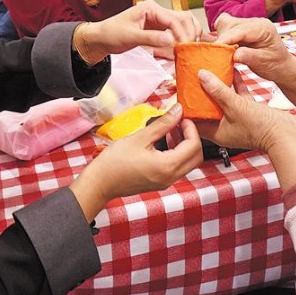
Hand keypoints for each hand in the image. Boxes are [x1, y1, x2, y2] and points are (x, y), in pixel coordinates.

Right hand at [70, 104, 202, 218]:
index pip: (194, 145)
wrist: (99, 183)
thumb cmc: (114, 162)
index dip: (191, 128)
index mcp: (167, 166)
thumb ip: (163, 123)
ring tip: (171, 129)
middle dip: (191, 137)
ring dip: (184, 145)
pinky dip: (176, 153)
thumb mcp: (140, 137)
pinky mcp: (160, 182)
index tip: (182, 117)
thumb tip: (177, 111)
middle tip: (180, 123)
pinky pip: (177, 167)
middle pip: (196, 156)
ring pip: (188, 162)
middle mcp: (170, 177)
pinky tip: (164, 141)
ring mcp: (166, 181)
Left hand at [82, 0, 202, 60]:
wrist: (102, 38)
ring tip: (188, 49)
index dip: (181, 33)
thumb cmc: (111, 34)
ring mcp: (160, 19)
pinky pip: (176, 31)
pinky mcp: (160, 28)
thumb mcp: (130, 37)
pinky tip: (186, 47)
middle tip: (189, 49)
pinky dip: (183, 37)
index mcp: (151, 8)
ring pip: (183, 23)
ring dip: (189, 34)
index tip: (184, 47)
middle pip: (183, 18)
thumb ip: (151, 38)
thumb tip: (170, 41)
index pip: (174, 19)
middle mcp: (158, 11)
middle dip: (189, 33)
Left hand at [193, 69, 295, 152]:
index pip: (194, 121)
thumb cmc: (260, 127)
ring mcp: (236, 119)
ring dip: (217, 87)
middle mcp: (224, 127)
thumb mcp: (234, 105)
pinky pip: (237, 96)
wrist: (285, 133)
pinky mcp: (248, 112)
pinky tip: (233, 70)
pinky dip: (234, 85)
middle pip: (207, 108)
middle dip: (201, 93)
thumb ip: (217, 90)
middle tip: (193, 77)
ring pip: (222, 101)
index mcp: (216, 132)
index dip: (186, 107)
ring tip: (210, 70)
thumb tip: (201, 75)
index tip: (181, 92)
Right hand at [213, 13, 295, 81]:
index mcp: (263, 28)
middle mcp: (255, 22)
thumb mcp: (263, 62)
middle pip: (230, 24)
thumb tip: (232, 54)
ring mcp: (247, 24)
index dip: (225, 38)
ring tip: (221, 53)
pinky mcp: (240, 29)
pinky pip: (225, 28)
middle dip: (221, 39)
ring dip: (220, 38)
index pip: (240, 30)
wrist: (280, 66)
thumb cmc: (275, 64)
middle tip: (217, 55)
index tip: (214, 47)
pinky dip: (221, 38)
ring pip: (225, 24)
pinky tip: (223, 49)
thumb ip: (248, 56)